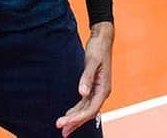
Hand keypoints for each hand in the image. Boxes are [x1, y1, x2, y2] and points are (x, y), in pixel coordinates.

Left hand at [56, 22, 112, 136]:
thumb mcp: (92, 61)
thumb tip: (82, 94)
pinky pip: (85, 102)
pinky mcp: (93, 86)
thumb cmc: (98, 48)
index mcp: (104, 88)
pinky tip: (69, 114)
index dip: (78, 118)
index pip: (91, 109)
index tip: (64, 122)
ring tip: (63, 128)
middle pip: (88, 112)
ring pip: (86, 109)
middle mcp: (102, 92)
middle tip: (62, 131)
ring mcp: (98, 90)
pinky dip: (77, 109)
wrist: (102, 39)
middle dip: (75, 122)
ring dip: (75, 119)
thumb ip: (87, 77)